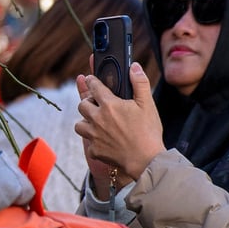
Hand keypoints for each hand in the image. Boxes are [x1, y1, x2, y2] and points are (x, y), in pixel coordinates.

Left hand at [74, 63, 164, 194]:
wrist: (146, 161)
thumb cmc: (148, 132)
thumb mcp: (148, 104)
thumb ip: (140, 83)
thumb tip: (134, 66)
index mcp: (109, 105)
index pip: (94, 86)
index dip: (91, 81)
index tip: (89, 78)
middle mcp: (97, 118)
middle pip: (82, 104)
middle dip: (87, 102)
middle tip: (95, 104)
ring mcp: (93, 135)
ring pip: (79, 124)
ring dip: (86, 121)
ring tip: (96, 122)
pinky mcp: (94, 149)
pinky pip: (88, 142)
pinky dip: (93, 141)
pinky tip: (103, 140)